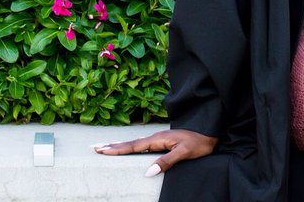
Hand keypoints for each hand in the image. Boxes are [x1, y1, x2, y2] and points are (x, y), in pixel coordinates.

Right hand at [92, 129, 217, 176]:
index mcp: (157, 140)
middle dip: (111, 145)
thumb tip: (148, 172)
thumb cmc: (198, 143)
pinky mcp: (162, 142)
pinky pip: (140, 144)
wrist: (209, 132)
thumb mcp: (183, 153)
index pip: (133, 146)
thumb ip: (166, 161)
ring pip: (133, 143)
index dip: (117, 149)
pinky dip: (129, 146)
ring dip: (118, 145)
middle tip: (94, 147)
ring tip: (105, 146)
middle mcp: (155, 137)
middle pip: (129, 143)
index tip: (101, 150)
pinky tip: (127, 147)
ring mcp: (158, 139)